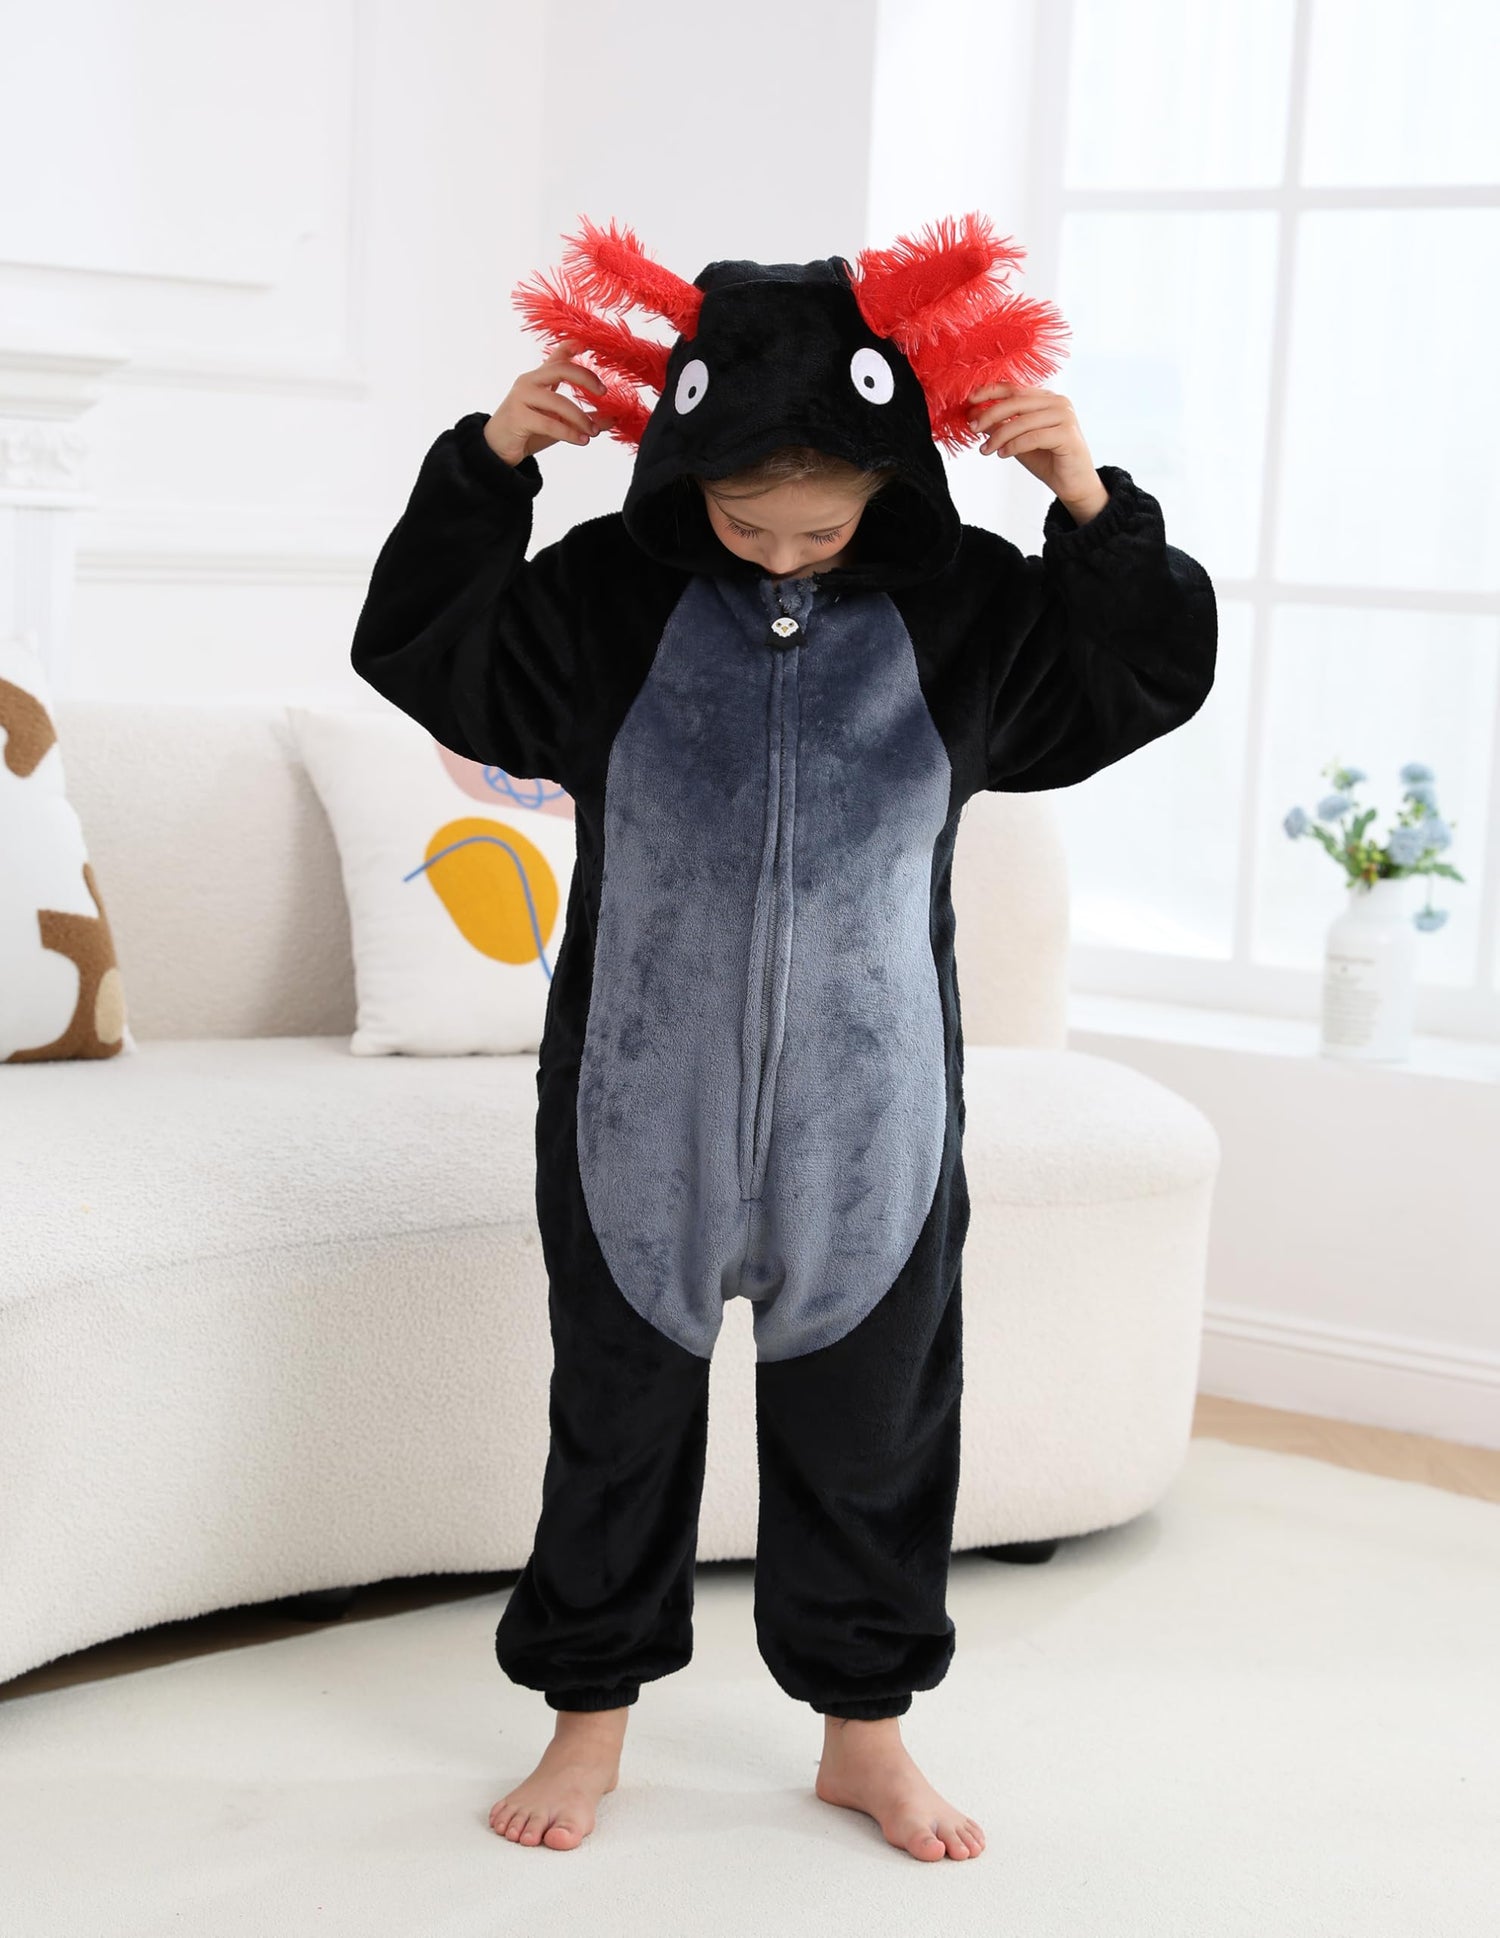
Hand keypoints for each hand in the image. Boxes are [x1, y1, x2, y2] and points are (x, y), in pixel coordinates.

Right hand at [483, 337, 610, 465]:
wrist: (496, 448)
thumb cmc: (528, 432)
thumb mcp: (559, 423)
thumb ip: (583, 418)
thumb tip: (612, 418)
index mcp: (538, 378)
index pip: (556, 356)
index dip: (572, 347)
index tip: (588, 344)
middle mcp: (529, 382)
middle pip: (561, 369)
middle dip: (585, 378)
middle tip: (604, 392)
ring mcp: (522, 397)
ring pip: (558, 401)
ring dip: (580, 417)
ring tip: (593, 432)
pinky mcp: (518, 417)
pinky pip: (549, 423)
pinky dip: (569, 433)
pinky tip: (582, 440)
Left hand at [966, 383, 1106, 517]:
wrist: (1072, 484)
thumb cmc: (1047, 460)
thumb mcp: (1017, 440)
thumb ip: (1001, 426)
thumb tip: (975, 415)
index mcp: (1046, 399)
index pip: (1015, 388)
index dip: (990, 392)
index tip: (969, 401)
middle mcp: (1058, 402)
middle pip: (1017, 401)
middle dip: (991, 414)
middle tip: (973, 428)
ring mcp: (1065, 416)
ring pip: (1023, 421)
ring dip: (1000, 435)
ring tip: (985, 450)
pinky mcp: (1068, 434)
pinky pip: (1034, 437)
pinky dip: (1014, 445)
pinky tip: (1002, 454)